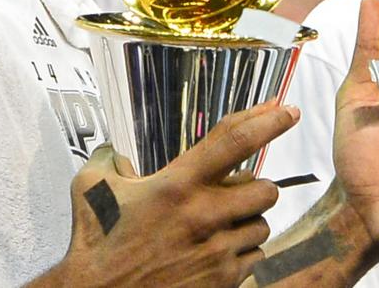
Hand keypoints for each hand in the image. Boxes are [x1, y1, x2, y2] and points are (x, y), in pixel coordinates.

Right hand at [49, 103, 297, 287]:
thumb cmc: (96, 242)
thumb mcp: (92, 186)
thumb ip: (109, 159)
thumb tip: (113, 154)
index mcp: (178, 183)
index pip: (234, 141)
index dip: (266, 120)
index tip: (286, 108)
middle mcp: (204, 214)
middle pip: (264, 188)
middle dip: (253, 187)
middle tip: (228, 193)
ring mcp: (217, 250)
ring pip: (262, 224)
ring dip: (247, 221)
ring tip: (216, 226)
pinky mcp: (222, 281)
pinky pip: (255, 258)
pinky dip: (242, 252)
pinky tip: (214, 253)